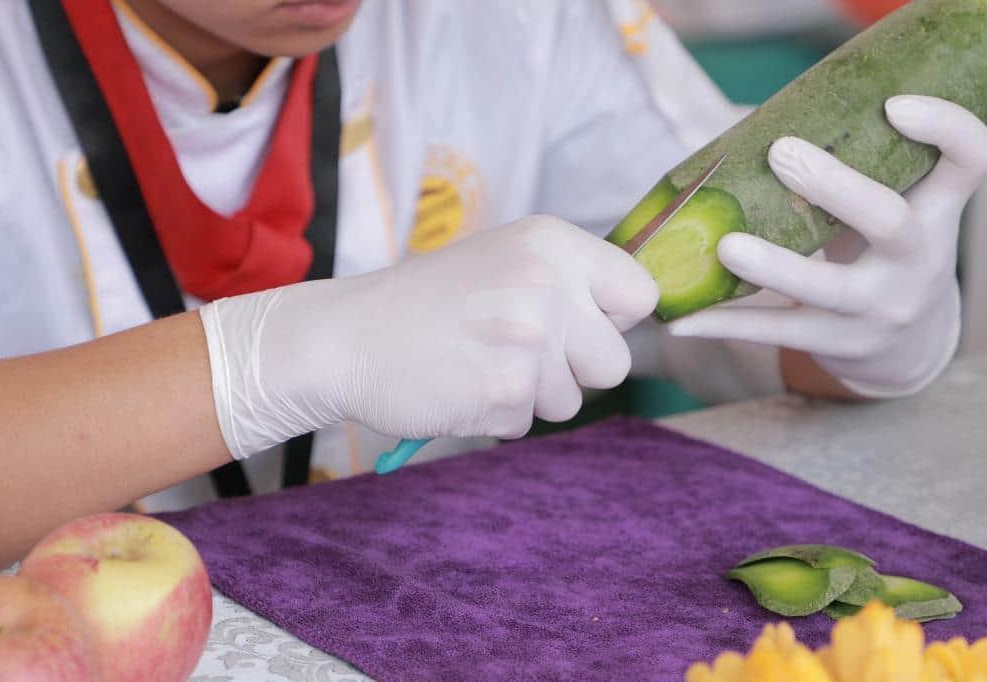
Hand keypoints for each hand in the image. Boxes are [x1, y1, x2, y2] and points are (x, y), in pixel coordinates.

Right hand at [199, 216, 658, 457]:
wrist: (345, 336)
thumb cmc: (427, 302)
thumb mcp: (504, 258)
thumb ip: (568, 280)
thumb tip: (634, 317)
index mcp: (552, 243)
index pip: (641, 294)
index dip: (610, 320)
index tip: (575, 325)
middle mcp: (549, 284)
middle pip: (614, 361)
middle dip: (573, 370)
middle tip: (513, 350)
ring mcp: (528, 341)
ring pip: (572, 400)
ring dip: (530, 394)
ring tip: (476, 362)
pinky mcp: (505, 392)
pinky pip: (527, 423)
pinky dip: (495, 414)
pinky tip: (457, 384)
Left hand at [668, 96, 986, 397]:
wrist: (908, 347)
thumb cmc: (885, 253)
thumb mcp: (897, 208)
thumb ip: (862, 168)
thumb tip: (755, 122)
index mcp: (936, 212)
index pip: (972, 160)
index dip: (946, 127)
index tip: (896, 103)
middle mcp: (917, 261)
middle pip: (890, 221)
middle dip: (835, 186)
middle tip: (782, 151)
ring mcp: (878, 308)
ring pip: (827, 289)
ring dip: (774, 267)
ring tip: (726, 245)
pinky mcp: (836, 344)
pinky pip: (776, 332)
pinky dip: (723, 325)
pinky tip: (679, 322)